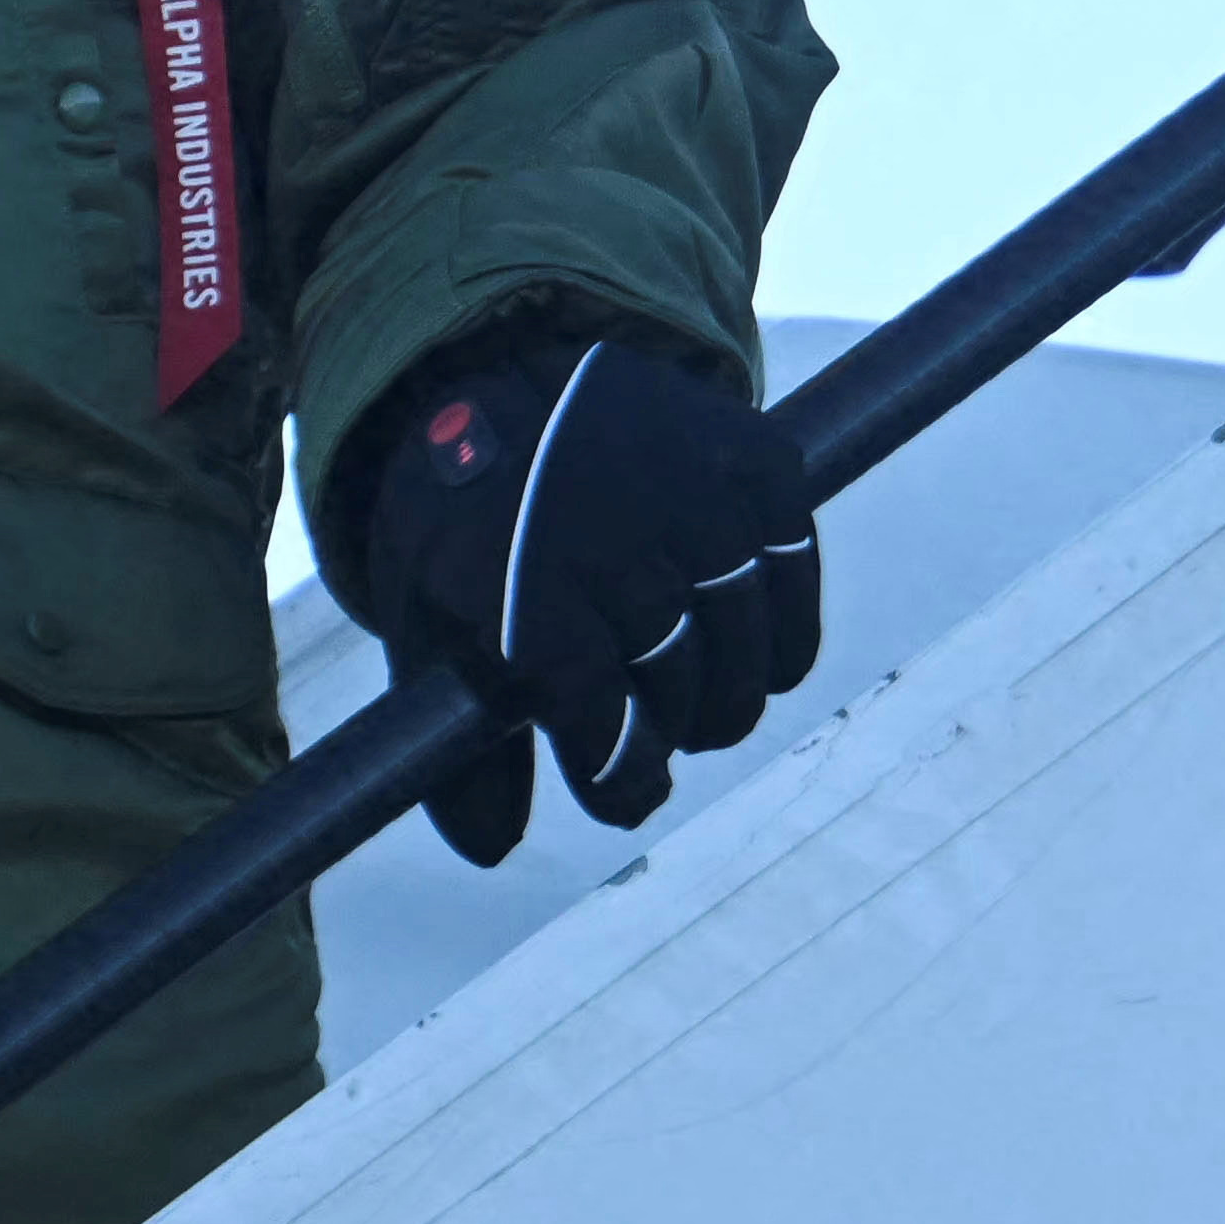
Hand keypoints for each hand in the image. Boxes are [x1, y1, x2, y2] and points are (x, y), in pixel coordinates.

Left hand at [338, 324, 821, 869]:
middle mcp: (620, 539)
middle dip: (669, 737)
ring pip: (746, 659)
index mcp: (526, 584)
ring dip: (727, 703)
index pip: (600, 722)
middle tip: (656, 739)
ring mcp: (697, 499)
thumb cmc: (462, 525)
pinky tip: (754, 655)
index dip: (617, 776)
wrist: (504, 370)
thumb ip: (455, 746)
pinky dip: (783, 644)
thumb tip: (495, 853)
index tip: (620, 789)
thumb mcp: (429, 628)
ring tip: (700, 706)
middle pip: (681, 696)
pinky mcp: (759, 468)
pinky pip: (794, 594)